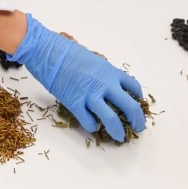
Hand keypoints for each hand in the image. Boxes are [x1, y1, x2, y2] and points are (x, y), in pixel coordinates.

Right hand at [8, 13, 144, 141]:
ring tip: (120, 137)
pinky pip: (89, 122)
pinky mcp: (75, 103)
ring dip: (118, 131)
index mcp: (110, 71)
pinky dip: (92, 127)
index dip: (138, 97)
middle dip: (137, 120)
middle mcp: (105, 84)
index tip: (137, 102)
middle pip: (130, 106)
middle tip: (138, 126)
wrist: (48, 51)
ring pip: (112, 119)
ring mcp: (90, 95)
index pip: (133, 87)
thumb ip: (102, 73)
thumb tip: (106, 84)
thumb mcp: (92, 58)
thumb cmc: (67, 51)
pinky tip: (92, 126)